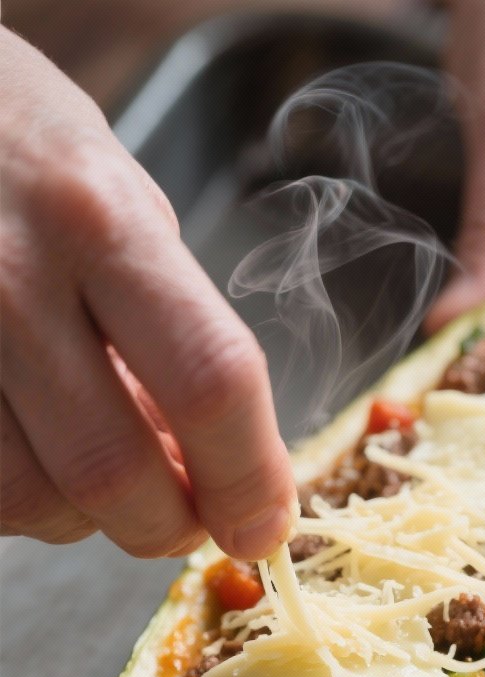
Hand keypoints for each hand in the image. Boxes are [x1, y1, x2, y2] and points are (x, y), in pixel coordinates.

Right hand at [1, 27, 295, 557]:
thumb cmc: (24, 148)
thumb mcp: (123, 202)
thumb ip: (173, 329)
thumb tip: (203, 464)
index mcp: (101, 221)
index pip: (209, 382)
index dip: (249, 478)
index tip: (264, 525)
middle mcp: (13, 279)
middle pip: (114, 471)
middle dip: (168, 525)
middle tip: (189, 518)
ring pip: (32, 499)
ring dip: (87, 518)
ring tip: (99, 467)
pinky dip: (23, 500)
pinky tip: (36, 451)